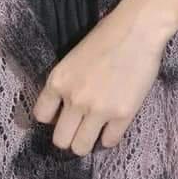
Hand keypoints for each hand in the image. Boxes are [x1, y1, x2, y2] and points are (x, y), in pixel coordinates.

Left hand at [32, 0, 171, 154]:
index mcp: (58, 81)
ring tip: (94, 132)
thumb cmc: (104, 37)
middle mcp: (74, 99)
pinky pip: (109, 142)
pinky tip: (112, 126)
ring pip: (81, 147)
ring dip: (86, 142)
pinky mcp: (122, 115)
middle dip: (68, 137)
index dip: (51, 118)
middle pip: (60, 140)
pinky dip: (109, 137)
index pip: (41, 116)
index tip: (61, 115)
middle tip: (78, 129)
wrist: (136, 30)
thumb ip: (66, 84)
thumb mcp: (72, 59)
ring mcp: (98, 110)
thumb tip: (63, 109)